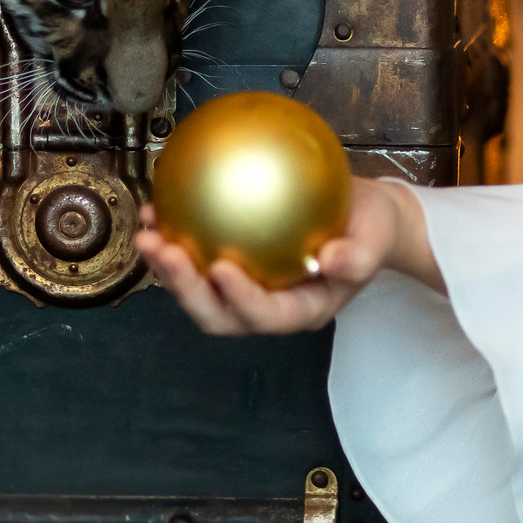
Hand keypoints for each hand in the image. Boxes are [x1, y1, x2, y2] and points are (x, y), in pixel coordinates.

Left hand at [135, 176, 439, 335]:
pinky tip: (159, 206)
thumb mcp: (375, 241)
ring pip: (199, 289)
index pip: (266, 316)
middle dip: (184, 288)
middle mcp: (266, 304)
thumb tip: (331, 259)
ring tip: (148, 232)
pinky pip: (198, 255)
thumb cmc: (370, 232)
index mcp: (300, 310)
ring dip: (167, 267)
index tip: (223, 267)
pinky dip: (175, 235)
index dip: (240, 300)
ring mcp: (246, 285)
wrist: (364, 218)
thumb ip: (357, 256)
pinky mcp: (232, 261)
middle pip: (218, 313)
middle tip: (162, 250)